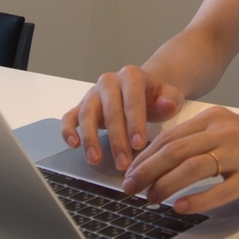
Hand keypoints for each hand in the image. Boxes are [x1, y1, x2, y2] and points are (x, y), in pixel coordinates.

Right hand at [61, 66, 185, 170]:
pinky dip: (68, 130)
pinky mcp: (81, 106)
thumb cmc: (155, 96)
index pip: (132, 100)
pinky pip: (70, 116)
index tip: (138, 144)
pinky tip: (73, 145)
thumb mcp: (169, 96)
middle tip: (122, 162)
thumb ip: (170, 100)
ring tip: (95, 159)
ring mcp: (93, 93)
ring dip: (90, 139)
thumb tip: (167, 105)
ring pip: (87, 114)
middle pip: (110, 111)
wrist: (142, 90)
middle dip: (116, 139)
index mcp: (131, 76)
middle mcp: (109, 82)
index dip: (135, 123)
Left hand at [120, 106, 238, 213]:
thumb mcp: (228, 130)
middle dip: (146, 172)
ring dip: (165, 186)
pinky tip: (181, 207)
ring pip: (192, 168)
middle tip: (130, 189)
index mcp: (215, 118)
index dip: (145, 156)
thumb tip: (159, 160)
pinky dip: (197, 199)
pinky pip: (219, 189)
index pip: (170, 137)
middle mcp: (225, 132)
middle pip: (175, 151)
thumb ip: (198, 139)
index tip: (130, 173)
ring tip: (150, 200)